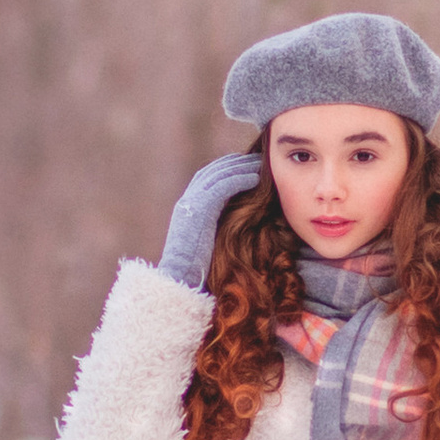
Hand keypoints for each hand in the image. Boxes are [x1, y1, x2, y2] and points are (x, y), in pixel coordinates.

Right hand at [158, 151, 264, 288]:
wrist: (179, 280)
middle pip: (213, 171)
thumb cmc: (197, 272)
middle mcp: (187, 201)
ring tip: (261, 164)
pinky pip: (222, 187)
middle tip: (257, 158)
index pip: (208, 178)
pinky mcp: (199, 209)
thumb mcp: (206, 245)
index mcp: (188, 208)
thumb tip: (235, 228)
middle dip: (235, 162)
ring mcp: (191, 203)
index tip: (247, 165)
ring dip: (240, 167)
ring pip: (218, 175)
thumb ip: (215, 231)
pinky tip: (255, 178)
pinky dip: (239, 179)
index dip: (227, 169)